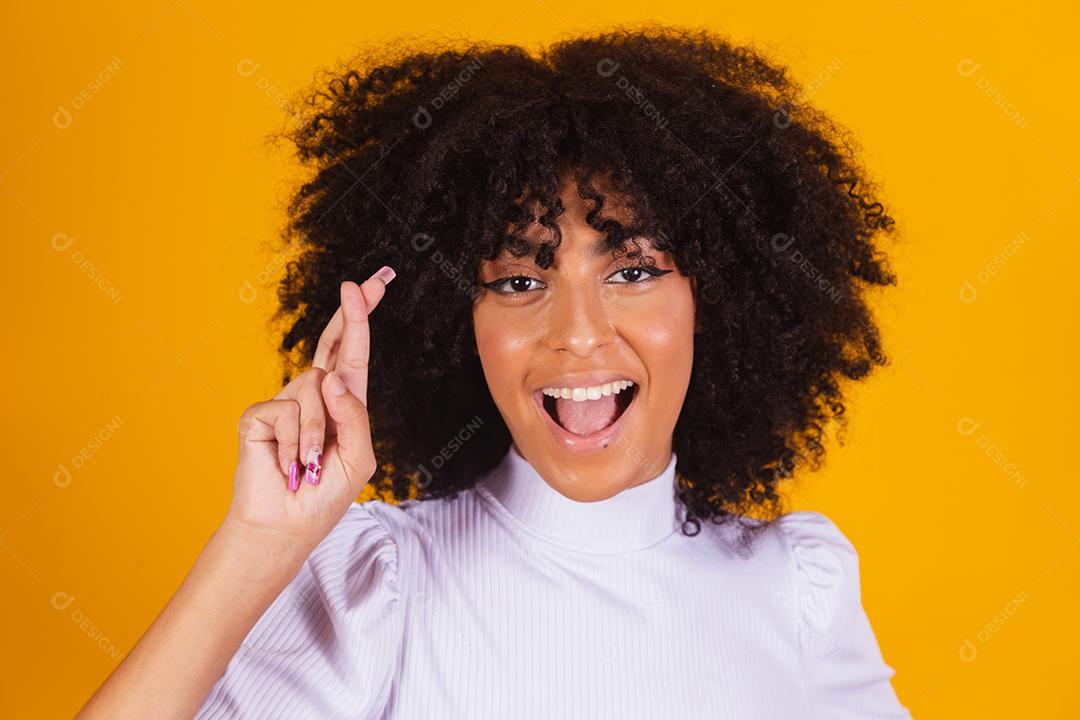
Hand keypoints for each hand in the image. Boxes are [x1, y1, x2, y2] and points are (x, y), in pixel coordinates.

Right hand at [223, 266, 395, 559]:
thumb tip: (331, 376)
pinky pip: (286, 411)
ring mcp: (284, 403)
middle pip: (331, 346)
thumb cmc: (323, 495)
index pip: (352, 355)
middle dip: (351, 314)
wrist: (285, 527)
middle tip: (360, 283)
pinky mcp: (258, 415)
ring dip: (316, 433)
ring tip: (307, 464)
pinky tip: (287, 466)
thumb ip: (354, 416)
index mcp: (342, 404)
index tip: (371, 285)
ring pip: (314, 388)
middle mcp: (314, 397)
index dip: (359, 320)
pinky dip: (293, 443)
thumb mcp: (358, 457)